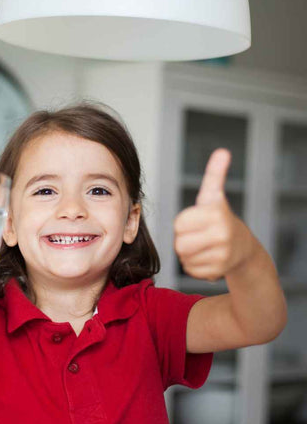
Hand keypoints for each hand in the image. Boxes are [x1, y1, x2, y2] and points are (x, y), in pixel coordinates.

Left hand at [174, 148, 255, 281]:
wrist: (244, 249)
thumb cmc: (219, 219)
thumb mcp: (214, 196)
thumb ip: (214, 175)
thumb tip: (222, 152)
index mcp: (216, 213)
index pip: (179, 224)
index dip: (184, 223)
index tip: (197, 221)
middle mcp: (222, 233)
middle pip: (179, 244)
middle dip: (184, 240)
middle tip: (198, 236)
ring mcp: (222, 254)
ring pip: (183, 258)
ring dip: (188, 254)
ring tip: (203, 246)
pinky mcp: (219, 271)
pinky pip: (190, 270)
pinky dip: (195, 266)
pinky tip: (208, 258)